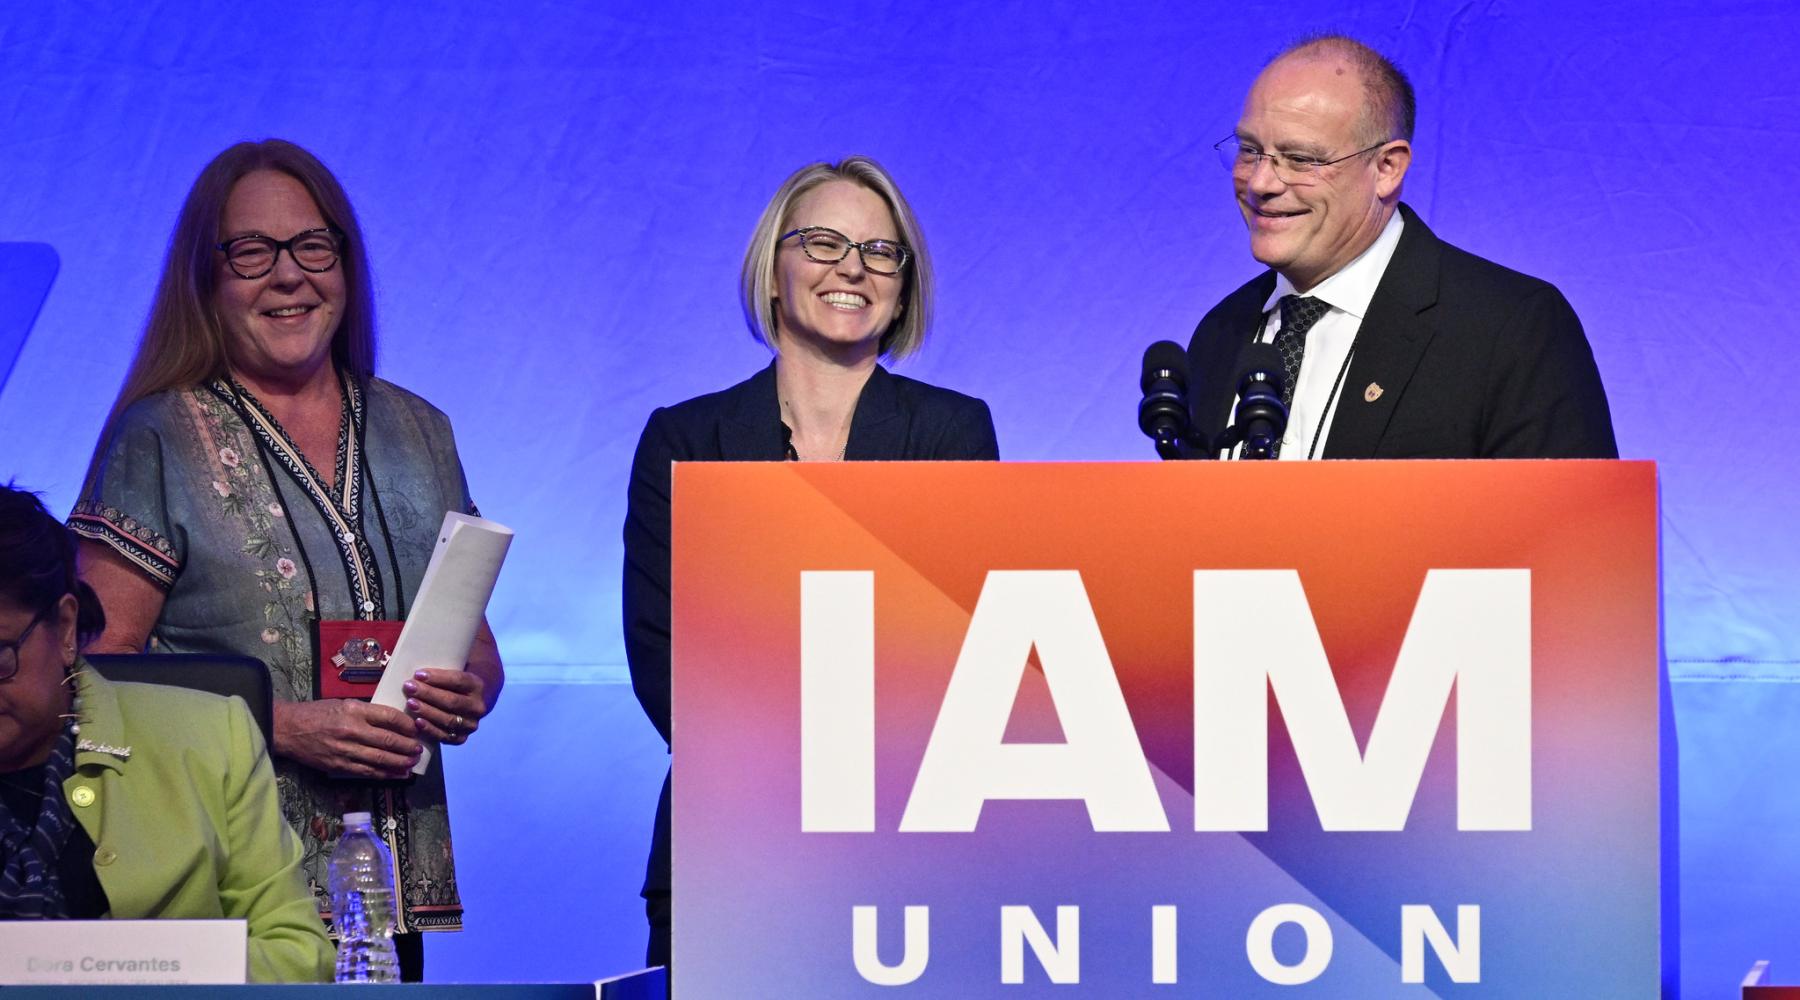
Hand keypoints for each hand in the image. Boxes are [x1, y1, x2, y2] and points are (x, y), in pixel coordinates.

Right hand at [273, 699, 422, 779]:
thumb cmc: (317, 713)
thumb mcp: (344, 704)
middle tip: (419, 749)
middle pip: (388, 740)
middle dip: (408, 746)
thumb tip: (393, 722)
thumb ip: (367, 712)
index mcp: (354, 710)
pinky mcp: (339, 766)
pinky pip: (367, 771)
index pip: (389, 717)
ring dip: (400, 763)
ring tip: (413, 763)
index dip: (407, 724)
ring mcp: (345, 750)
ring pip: (380, 759)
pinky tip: (397, 774)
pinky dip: (385, 774)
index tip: (417, 728)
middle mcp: (351, 730)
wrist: (288, 729)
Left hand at [403, 669, 488, 745]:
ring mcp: (471, 724)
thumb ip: (446, 661)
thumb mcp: (459, 667)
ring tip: (410, 703)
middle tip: (409, 687)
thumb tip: (421, 647)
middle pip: (451, 701)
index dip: (438, 678)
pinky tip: (418, 722)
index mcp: (478, 685)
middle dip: (428, 694)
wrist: (478, 698)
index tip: (418, 674)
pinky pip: (445, 736)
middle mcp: (478, 706)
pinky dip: (431, 730)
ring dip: (427, 711)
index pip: (458, 681)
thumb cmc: (459, 679)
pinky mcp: (462, 737)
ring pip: (448, 719)